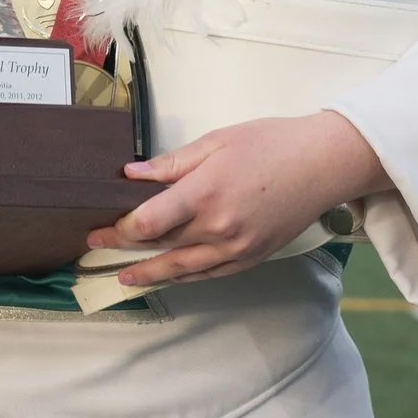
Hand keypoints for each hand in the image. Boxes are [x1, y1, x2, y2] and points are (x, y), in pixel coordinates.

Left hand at [89, 110, 387, 287]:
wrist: (323, 164)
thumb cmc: (272, 143)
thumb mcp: (217, 141)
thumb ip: (172, 163)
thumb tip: (132, 175)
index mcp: (205, 193)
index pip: (149, 223)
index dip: (120, 229)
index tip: (101, 226)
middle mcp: (218, 228)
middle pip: (160, 247)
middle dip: (124, 248)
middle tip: (95, 247)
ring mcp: (236, 248)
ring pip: (182, 269)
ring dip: (149, 274)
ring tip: (123, 276)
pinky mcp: (251, 258)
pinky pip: (209, 274)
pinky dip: (183, 277)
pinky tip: (167, 276)